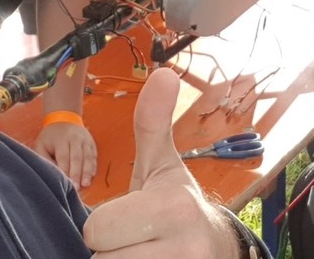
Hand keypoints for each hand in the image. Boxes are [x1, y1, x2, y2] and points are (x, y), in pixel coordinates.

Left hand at [35, 121, 97, 189]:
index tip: (65, 184)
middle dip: (77, 174)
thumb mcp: (41, 145)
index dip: (65, 171)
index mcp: (61, 139)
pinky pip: (94, 156)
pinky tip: (91, 176)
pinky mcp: (91, 143)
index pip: (64, 157)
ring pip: (88, 157)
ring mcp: (85, 140)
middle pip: (77, 158)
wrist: (64, 118)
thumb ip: (44, 159)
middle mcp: (75, 138)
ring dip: (87, 172)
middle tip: (77, 188)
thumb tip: (53, 174)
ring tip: (86, 184)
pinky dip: (93, 167)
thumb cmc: (50, 137)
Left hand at [81, 68, 239, 256]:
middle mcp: (183, 251)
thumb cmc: (177, 209)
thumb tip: (162, 72)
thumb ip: (152, 124)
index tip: (126, 221)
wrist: (216, 251)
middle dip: (109, 253)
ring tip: (138, 256)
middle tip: (131, 244)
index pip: (96, 229)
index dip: (102, 227)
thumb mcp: (163, 168)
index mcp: (173, 209)